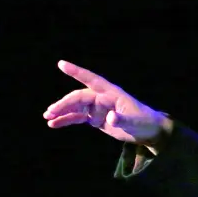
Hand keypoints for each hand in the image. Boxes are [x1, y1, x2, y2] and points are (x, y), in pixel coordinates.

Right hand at [42, 60, 169, 143]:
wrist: (149, 132)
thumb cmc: (145, 123)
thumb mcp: (135, 122)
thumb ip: (122, 120)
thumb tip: (109, 118)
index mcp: (111, 93)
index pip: (92, 79)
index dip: (77, 72)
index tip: (61, 64)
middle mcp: (102, 98)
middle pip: (79, 97)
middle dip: (64, 103)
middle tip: (50, 112)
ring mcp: (97, 108)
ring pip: (75, 107)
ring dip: (62, 111)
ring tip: (48, 117)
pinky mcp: (95, 118)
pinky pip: (77, 117)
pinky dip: (66, 120)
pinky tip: (54, 124)